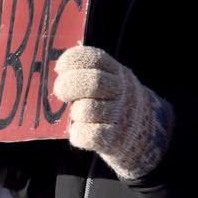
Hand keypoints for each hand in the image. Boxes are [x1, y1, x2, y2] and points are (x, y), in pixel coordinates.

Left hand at [54, 45, 174, 179]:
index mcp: (116, 72)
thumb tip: (53, 73)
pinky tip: (80, 130)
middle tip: (60, 92)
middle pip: (93, 82)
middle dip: (68, 86)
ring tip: (78, 114)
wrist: (144, 132)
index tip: (59, 68)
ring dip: (76, 112)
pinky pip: (89, 136)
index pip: (94, 58)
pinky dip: (78, 133)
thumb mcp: (109, 80)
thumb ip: (87, 73)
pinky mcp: (115, 139)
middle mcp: (120, 91)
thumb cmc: (113, 101)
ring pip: (87, 110)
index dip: (72, 60)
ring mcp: (120, 115)